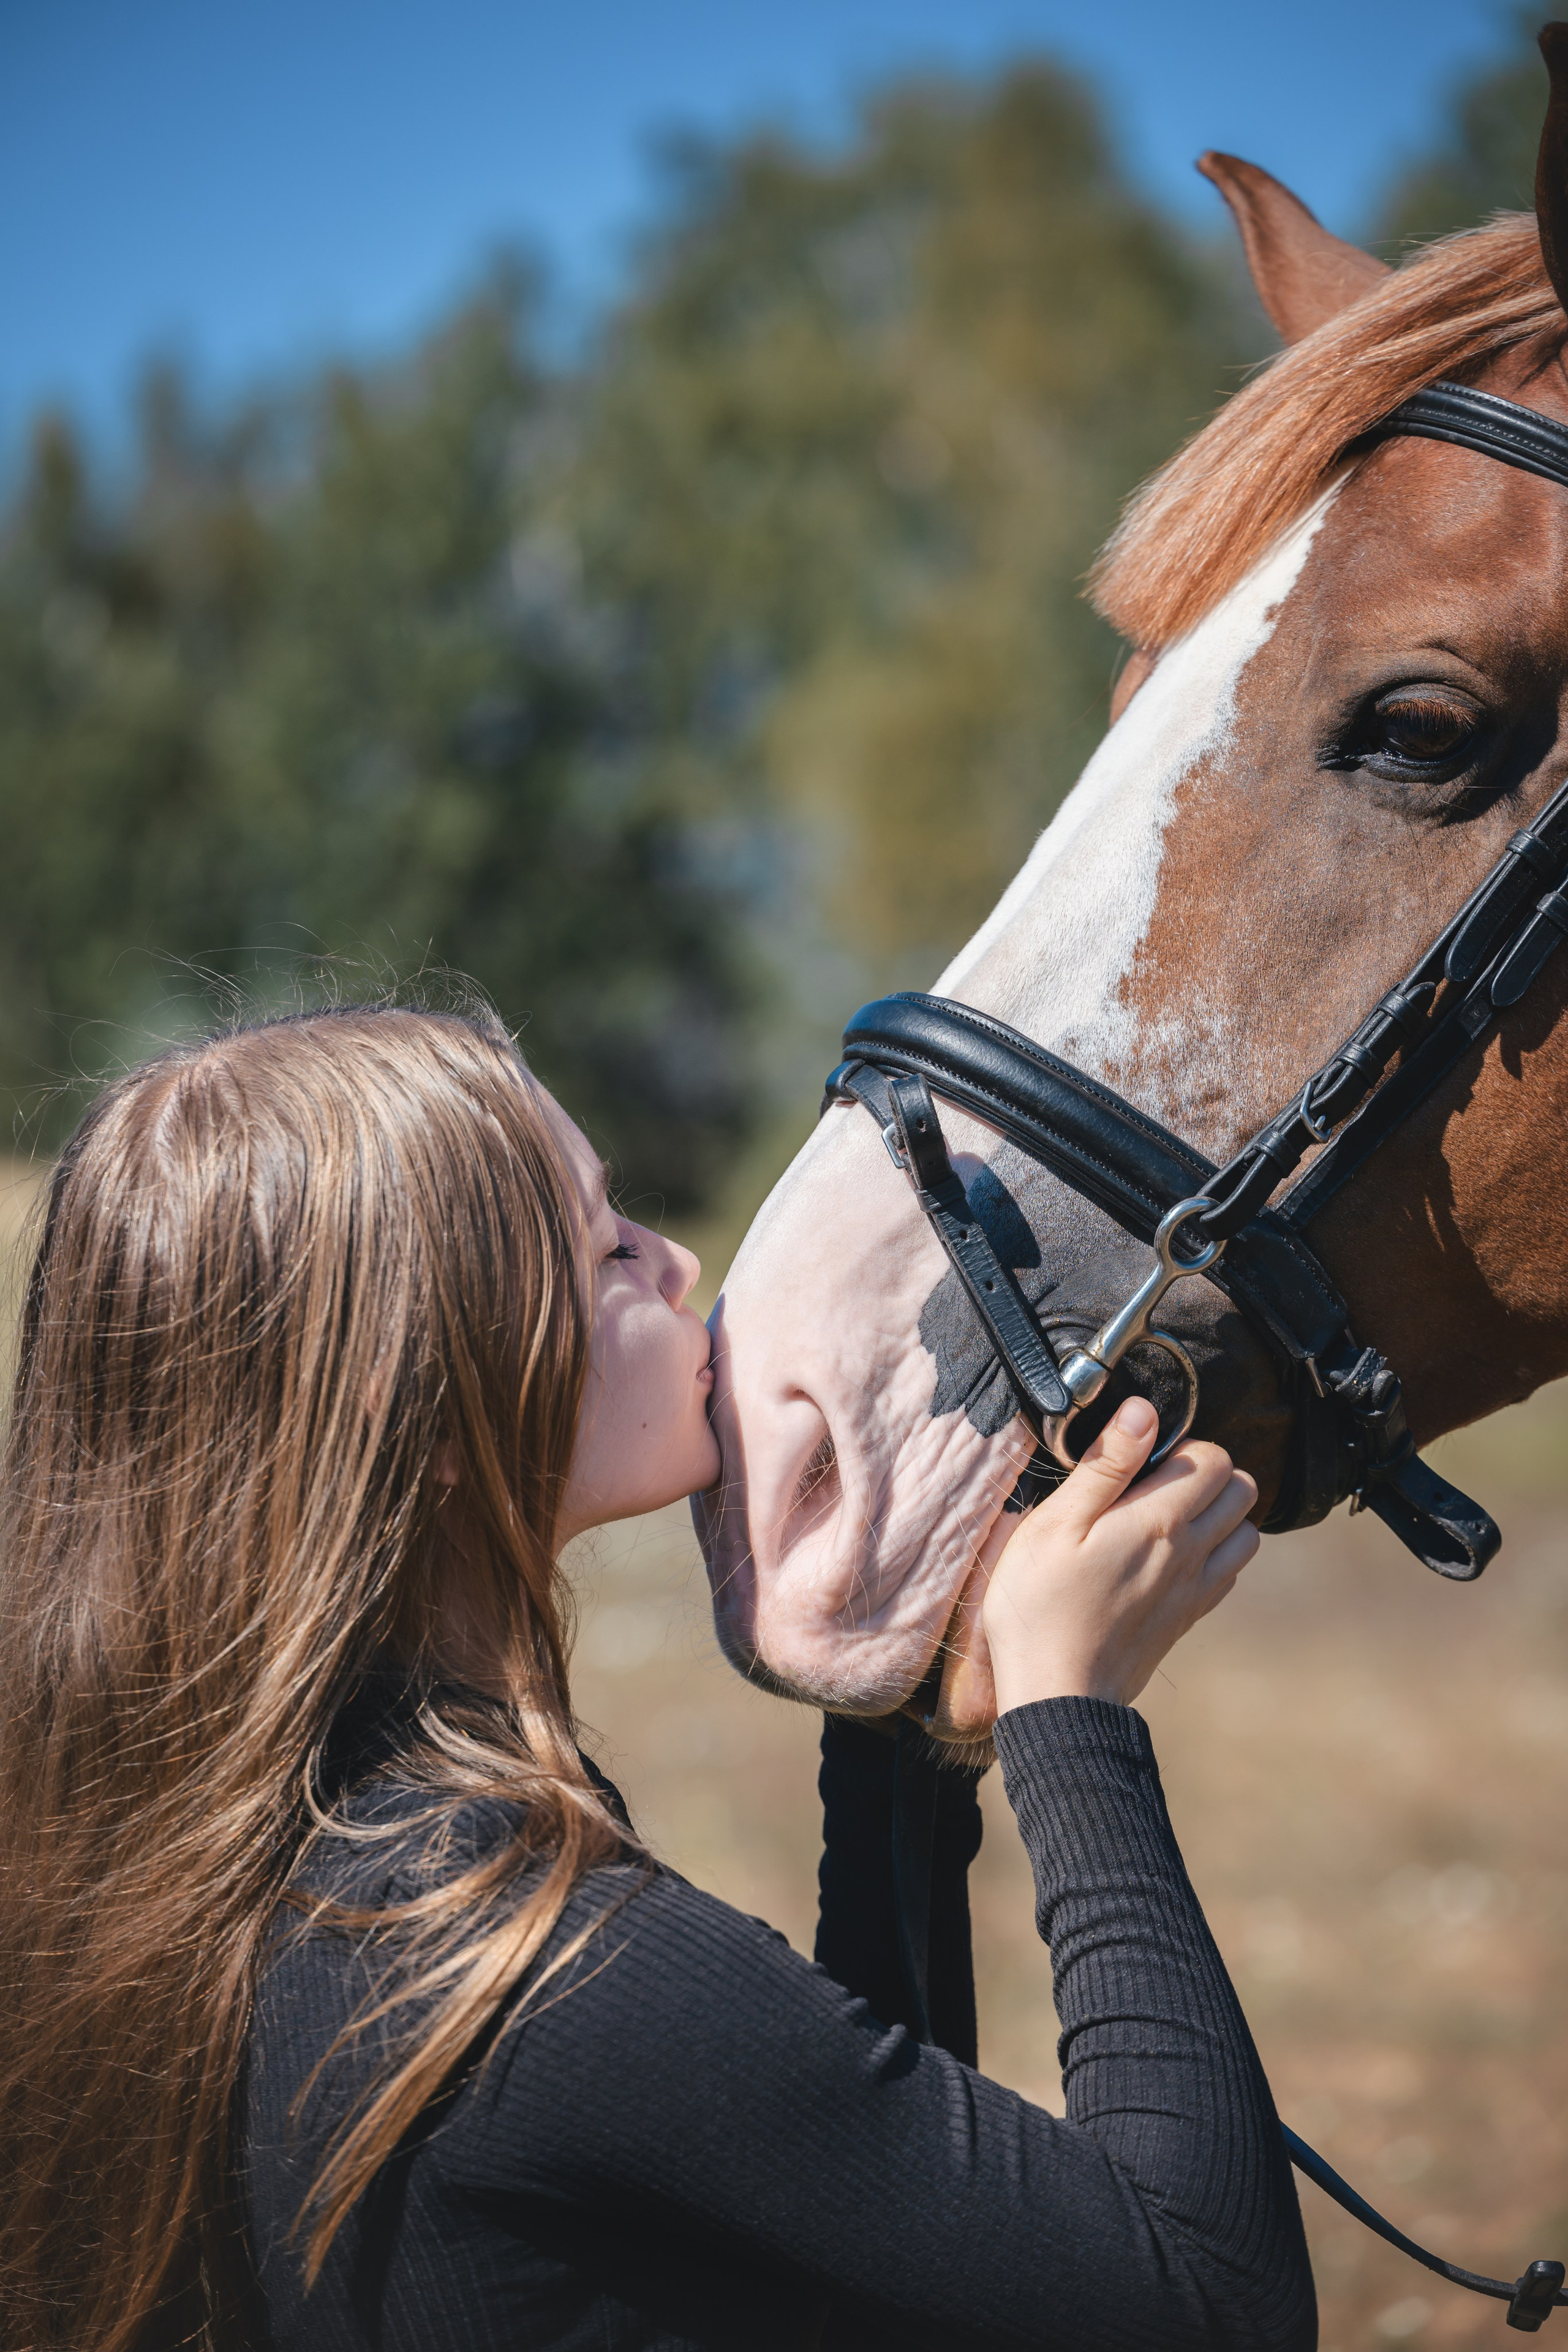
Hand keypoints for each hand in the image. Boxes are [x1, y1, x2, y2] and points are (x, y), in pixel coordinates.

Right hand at [981, 1397, 1258, 1714]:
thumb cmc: (1040, 1607)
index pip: (1215, 1459)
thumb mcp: (1054, 1525)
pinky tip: (1168, 1558)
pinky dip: (1214, 1554)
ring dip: (1218, 1515)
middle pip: (1242, 1490)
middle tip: (1153, 1484)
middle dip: (1208, 1474)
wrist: (1058, 1697)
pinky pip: (1228, 1572)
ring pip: (1245, 1533)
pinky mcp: (1187, 1619)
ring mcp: (1194, 1589)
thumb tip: (1144, 1412)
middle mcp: (1191, 1553)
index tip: (1139, 1462)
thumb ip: (1105, 1466)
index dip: (1182, 1447)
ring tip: (1165, 1517)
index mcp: (1159, 1521)